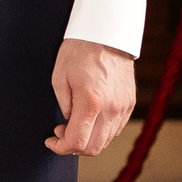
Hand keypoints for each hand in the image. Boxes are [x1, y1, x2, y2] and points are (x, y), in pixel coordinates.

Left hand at [46, 37, 135, 157]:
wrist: (106, 33)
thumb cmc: (79, 51)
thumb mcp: (59, 77)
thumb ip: (64, 106)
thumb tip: (68, 124)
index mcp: (91, 102)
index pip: (77, 142)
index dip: (61, 147)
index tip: (51, 141)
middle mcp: (111, 109)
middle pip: (94, 147)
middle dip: (73, 147)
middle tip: (61, 133)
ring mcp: (123, 107)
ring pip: (106, 141)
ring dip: (88, 140)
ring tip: (74, 124)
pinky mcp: (129, 103)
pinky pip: (116, 129)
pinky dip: (101, 131)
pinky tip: (90, 119)